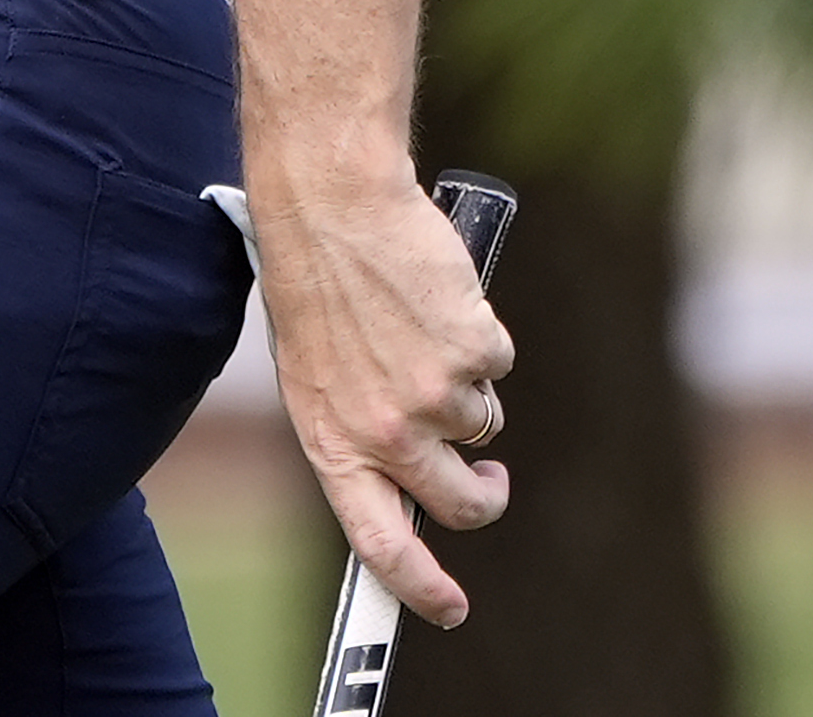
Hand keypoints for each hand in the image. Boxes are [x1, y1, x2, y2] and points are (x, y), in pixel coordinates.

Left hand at [253, 161, 515, 627]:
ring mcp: (433, 396)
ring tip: (421, 332)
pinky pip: (497, 363)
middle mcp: (383, 431)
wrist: (332, 203)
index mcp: (331, 442)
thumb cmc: (314, 283)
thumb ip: (357, 431)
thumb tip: (406, 482)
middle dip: (485, 494)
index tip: (449, 608)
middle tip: (489, 475)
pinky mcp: (474, 353)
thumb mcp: (314, 374)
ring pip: (483, 423)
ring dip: (468, 389)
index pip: (378, 544)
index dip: (418, 589)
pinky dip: (480, 337)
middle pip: (461, 503)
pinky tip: (438, 301)